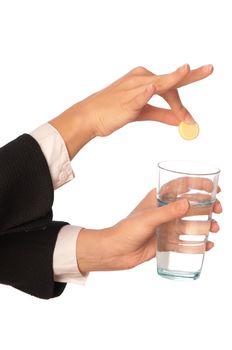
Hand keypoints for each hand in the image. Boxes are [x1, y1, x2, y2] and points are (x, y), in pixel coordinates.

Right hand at [76, 64, 212, 136]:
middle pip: (170, 81)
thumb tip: (181, 119)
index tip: (189, 119)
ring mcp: (133, 86)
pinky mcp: (125, 99)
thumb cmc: (113, 112)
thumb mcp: (142, 113)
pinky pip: (138, 94)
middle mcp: (141, 78)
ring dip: (175, 81)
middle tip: (210, 69)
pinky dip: (146, 91)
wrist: (89, 117)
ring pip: (160, 83)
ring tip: (188, 70)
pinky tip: (153, 87)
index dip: (182, 104)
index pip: (170, 87)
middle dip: (191, 76)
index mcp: (144, 80)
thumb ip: (162, 114)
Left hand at [76, 187, 221, 274]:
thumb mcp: (148, 219)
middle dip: (207, 205)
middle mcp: (164, 211)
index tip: (213, 187)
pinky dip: (198, 242)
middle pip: (191, 204)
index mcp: (158, 199)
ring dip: (206, 223)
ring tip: (214, 228)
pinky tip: (207, 245)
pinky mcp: (167, 241)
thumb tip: (187, 203)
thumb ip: (167, 212)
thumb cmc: (126, 231)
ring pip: (191, 222)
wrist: (116, 252)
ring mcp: (167, 226)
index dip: (198, 184)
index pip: (181, 186)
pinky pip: (186, 240)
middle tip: (218, 210)